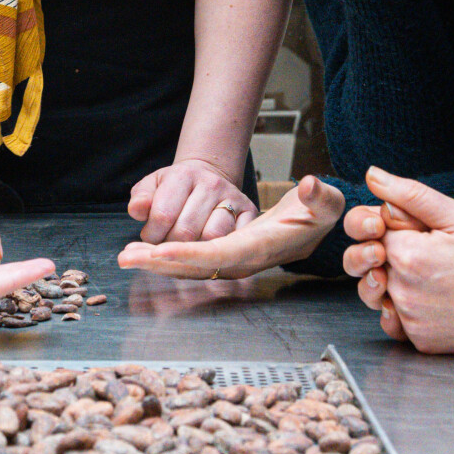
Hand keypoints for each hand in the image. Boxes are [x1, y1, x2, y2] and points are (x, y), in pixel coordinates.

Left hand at [119, 173, 345, 280]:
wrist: (313, 220)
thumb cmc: (319, 210)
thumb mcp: (328, 201)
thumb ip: (320, 196)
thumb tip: (309, 186)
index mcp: (266, 246)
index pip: (223, 254)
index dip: (192, 255)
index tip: (161, 251)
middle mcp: (246, 259)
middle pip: (198, 265)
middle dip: (162, 262)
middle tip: (127, 257)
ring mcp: (235, 261)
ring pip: (191, 266)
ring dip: (158, 263)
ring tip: (126, 256)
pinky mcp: (227, 258)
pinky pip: (193, 262)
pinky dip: (167, 260)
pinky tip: (144, 255)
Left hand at [128, 157, 254, 243]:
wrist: (208, 177)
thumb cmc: (175, 187)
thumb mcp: (153, 186)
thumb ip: (141, 198)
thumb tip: (136, 210)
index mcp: (184, 175)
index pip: (163, 215)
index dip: (151, 234)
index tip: (149, 237)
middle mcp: (212, 185)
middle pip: (186, 232)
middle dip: (169, 247)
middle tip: (164, 248)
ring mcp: (233, 198)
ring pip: (210, 239)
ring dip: (192, 252)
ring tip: (183, 249)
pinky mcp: (249, 212)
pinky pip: (232, 241)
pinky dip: (216, 251)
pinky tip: (204, 250)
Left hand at [343, 170, 453, 355]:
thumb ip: (410, 195)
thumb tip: (372, 176)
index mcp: (406, 255)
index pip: (377, 233)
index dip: (402, 230)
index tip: (429, 235)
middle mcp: (401, 291)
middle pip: (378, 264)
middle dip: (398, 256)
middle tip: (438, 258)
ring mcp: (410, 321)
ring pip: (386, 294)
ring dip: (403, 284)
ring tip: (439, 278)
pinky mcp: (422, 343)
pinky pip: (403, 321)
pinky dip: (415, 310)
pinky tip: (442, 300)